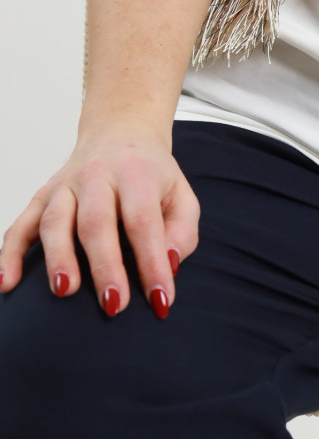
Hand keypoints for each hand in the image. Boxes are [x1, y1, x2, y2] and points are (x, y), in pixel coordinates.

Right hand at [0, 126, 199, 316]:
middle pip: (96, 222)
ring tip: (65, 291)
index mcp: (137, 174)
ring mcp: (65, 186)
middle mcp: (97, 176)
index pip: (143, 221)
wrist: (120, 133)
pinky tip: (6, 282)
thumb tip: (168, 265)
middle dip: (105, 266)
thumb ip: (182, 231)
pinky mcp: (42, 196)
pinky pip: (20, 225)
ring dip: (58, 258)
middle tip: (114, 304)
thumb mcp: (181, 195)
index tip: (160, 299)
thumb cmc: (152, 175)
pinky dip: (10, 254)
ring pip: (55, 222)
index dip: (152, 262)